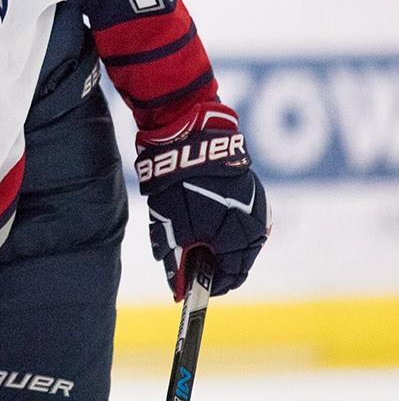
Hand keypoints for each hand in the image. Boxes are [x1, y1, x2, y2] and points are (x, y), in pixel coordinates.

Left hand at [136, 108, 268, 299]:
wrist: (191, 139)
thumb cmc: (179, 186)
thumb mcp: (171, 226)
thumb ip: (177, 260)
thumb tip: (178, 290)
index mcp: (239, 238)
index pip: (230, 277)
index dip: (210, 285)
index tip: (192, 288)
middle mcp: (256, 226)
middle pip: (238, 260)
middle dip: (214, 265)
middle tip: (190, 262)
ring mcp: (258, 208)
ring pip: (241, 241)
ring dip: (220, 245)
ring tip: (194, 237)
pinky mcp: (254, 193)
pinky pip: (242, 220)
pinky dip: (226, 226)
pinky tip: (206, 220)